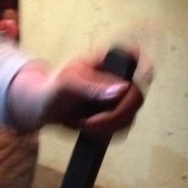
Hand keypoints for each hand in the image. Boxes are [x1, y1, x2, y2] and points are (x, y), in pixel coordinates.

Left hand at [6, 49, 147, 134]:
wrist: (44, 107)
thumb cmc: (52, 89)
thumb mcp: (67, 85)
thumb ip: (92, 87)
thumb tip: (122, 89)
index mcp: (106, 61)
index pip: (133, 55)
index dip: (143, 65)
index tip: (142, 78)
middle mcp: (117, 78)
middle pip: (136, 95)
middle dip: (115, 115)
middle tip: (90, 123)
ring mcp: (119, 98)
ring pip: (131, 115)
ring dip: (108, 126)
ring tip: (83, 123)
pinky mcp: (116, 115)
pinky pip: (123, 127)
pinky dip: (107, 132)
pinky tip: (90, 129)